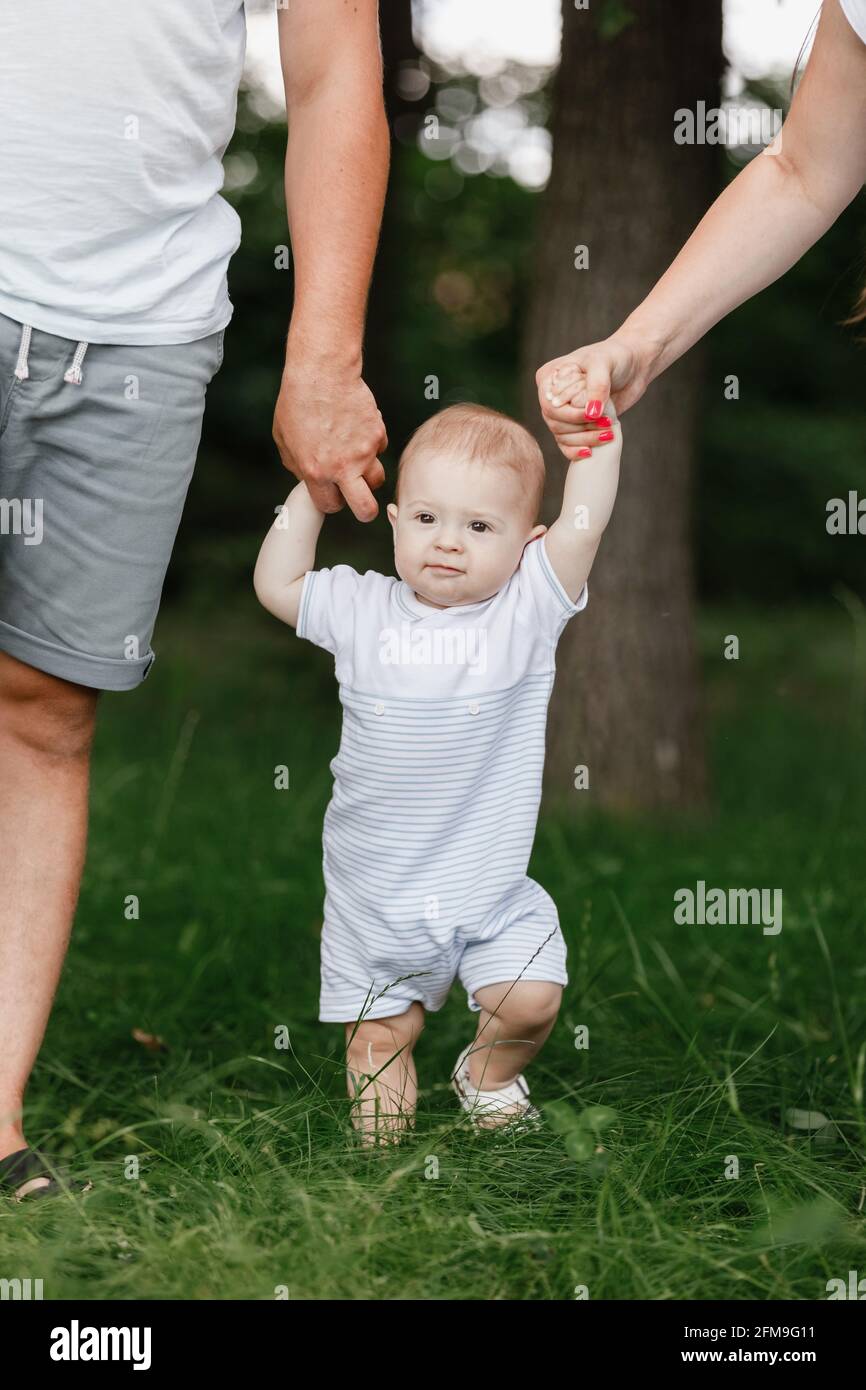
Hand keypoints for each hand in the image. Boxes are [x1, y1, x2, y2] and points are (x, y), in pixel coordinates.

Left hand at [272, 359, 387, 520]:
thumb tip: (309, 479)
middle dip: (364, 510)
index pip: (330, 506)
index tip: (332, 493)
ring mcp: (364, 452)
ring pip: (378, 480)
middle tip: (359, 499)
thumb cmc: (298, 402)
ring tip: (356, 459)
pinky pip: (379, 450)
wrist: (322, 372)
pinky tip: (356, 429)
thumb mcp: (284, 439)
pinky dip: (371, 445)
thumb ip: (298, 465)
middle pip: (366, 509)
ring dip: (368, 475)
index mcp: (317, 472)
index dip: (331, 501)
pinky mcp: (378, 434)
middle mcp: (343, 467)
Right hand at [536, 334, 648, 460]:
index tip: (595, 414)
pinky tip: (590, 453)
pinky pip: (567, 444)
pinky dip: (577, 451)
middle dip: (580, 428)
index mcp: (549, 377)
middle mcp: (551, 396)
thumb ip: (597, 386)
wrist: (633, 364)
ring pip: (562, 436)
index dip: (571, 415)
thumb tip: (591, 413)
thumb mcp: (604, 363)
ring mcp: (562, 411)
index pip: (550, 405)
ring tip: (608, 434)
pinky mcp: (575, 424)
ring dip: (584, 439)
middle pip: (554, 423)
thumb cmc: (616, 356)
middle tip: (607, 424)